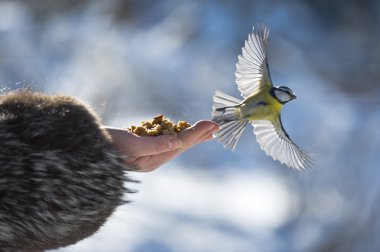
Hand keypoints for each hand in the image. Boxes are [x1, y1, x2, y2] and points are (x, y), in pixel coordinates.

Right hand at [104, 121, 218, 171]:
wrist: (87, 152)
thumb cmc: (106, 147)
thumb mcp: (131, 144)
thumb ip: (155, 145)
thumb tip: (177, 142)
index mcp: (152, 160)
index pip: (180, 144)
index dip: (197, 133)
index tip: (212, 124)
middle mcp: (153, 159)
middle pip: (181, 145)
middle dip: (198, 135)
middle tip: (216, 127)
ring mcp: (147, 154)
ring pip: (174, 143)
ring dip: (190, 135)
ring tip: (204, 131)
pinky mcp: (142, 148)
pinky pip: (165, 141)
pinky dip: (176, 134)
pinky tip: (181, 131)